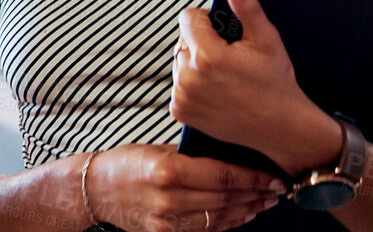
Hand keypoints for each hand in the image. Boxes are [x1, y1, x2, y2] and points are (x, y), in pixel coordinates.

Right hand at [79, 143, 283, 231]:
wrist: (96, 189)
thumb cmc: (124, 163)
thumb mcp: (157, 148)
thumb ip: (192, 154)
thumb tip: (230, 154)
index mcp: (168, 170)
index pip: (223, 177)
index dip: (253, 178)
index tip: (273, 177)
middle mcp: (169, 198)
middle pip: (226, 199)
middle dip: (256, 194)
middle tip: (276, 189)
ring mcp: (168, 220)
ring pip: (220, 218)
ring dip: (247, 210)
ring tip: (264, 201)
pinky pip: (206, 230)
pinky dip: (227, 223)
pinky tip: (241, 214)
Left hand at [170, 0, 339, 173]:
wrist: (281, 127)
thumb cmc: (276, 84)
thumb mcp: (267, 40)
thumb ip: (246, 7)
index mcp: (208, 55)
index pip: (188, 17)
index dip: (207, 20)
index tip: (225, 33)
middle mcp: (189, 77)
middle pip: (183, 40)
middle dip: (202, 43)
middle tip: (229, 58)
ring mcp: (182, 96)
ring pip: (179, 62)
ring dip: (195, 64)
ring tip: (224, 76)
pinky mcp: (180, 111)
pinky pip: (178, 85)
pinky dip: (192, 85)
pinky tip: (216, 91)